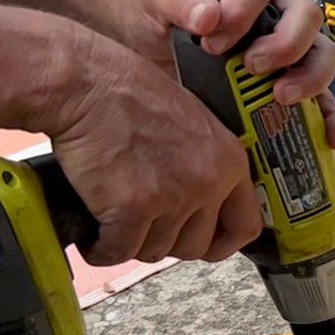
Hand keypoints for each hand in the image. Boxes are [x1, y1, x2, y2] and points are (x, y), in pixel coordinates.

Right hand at [49, 27, 257, 265]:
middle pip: (197, 246)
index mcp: (229, 162)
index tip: (209, 247)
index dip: (224, 243)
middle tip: (146, 230)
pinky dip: (104, 250)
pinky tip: (95, 240)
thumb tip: (203, 200)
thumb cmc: (130, 94)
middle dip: (169, 243)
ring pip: (157, 250)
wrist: (88, 84)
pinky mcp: (132, 209)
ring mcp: (172, 198)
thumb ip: (206, 162)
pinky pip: (120, 250)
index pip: (246, 225)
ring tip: (116, 227)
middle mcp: (208, 183)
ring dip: (134, 244)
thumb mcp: (194, 123)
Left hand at [105, 0, 334, 149]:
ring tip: (281, 98)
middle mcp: (278, 3)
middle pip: (307, 17)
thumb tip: (208, 17)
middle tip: (252, 67)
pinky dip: (329, 117)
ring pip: (323, 54)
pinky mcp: (291, 77)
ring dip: (311, 78)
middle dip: (286, 45)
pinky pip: (322, 96)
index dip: (243, 11)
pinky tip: (330, 138)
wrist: (145, 40)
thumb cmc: (153, 9)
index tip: (211, 41)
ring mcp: (290, 42)